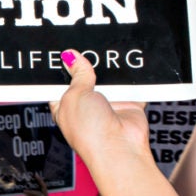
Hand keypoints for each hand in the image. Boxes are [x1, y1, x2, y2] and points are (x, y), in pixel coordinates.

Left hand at [22, 175, 48, 195]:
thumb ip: (30, 194)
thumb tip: (27, 186)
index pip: (43, 187)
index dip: (40, 181)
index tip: (36, 174)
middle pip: (44, 188)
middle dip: (39, 181)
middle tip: (34, 176)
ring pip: (38, 193)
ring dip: (30, 192)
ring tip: (23, 191)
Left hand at [49, 50, 148, 164]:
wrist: (120, 148)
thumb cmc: (89, 132)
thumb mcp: (74, 96)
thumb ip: (77, 75)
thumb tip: (71, 56)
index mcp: (65, 106)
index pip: (61, 82)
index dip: (63, 67)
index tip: (65, 50)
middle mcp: (86, 105)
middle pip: (87, 75)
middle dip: (89, 63)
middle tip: (91, 47)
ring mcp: (108, 104)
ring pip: (110, 77)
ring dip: (112, 69)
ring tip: (111, 53)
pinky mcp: (129, 102)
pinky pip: (133, 84)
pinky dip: (134, 77)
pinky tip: (131, 64)